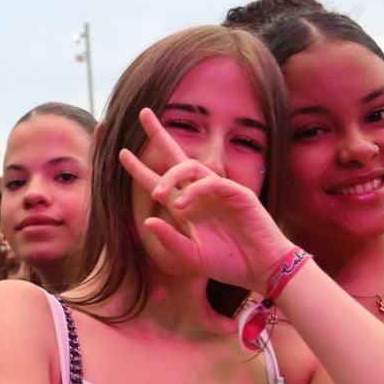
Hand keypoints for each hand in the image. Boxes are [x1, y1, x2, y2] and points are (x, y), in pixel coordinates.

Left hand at [119, 109, 292, 290]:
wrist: (261, 269)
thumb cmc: (228, 263)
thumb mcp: (190, 257)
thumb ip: (170, 241)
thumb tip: (148, 221)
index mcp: (187, 208)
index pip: (160, 183)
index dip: (140, 169)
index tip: (121, 153)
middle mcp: (200, 195)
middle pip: (176, 157)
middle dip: (159, 135)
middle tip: (143, 114)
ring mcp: (219, 191)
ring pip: (191, 166)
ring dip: (171, 176)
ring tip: (159, 194)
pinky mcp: (237, 193)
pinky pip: (212, 182)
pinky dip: (195, 190)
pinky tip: (183, 205)